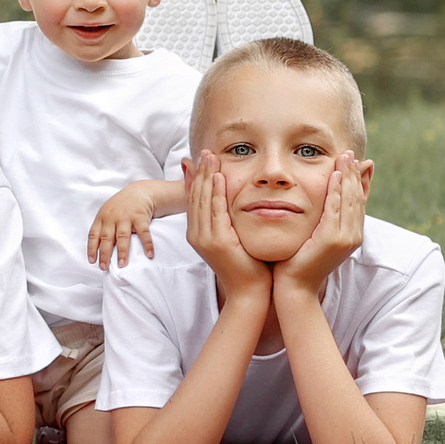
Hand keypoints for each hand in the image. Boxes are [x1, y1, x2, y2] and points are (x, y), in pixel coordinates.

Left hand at [88, 183, 155, 268]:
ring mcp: (126, 217)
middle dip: (105, 254)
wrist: (138, 192)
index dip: (92, 249)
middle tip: (104, 267)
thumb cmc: (120, 207)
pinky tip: (149, 255)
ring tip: (122, 264)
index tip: (92, 261)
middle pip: (106, 238)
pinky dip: (147, 244)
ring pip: (123, 237)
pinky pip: (143, 233)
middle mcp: (112, 218)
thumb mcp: (107, 214)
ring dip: (122, 252)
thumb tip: (97, 250)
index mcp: (102, 218)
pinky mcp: (140, 218)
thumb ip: (102, 228)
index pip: (94, 235)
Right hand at [184, 158, 271, 309]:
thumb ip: (228, 220)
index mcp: (198, 234)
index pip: (195, 199)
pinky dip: (215, 192)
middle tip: (205, 151)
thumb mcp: (233, 239)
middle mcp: (197, 234)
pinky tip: (218, 178)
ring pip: (202, 200)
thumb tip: (231, 204)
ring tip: (210, 157)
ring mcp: (204, 238)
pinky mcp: (216, 241)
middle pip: (195, 196)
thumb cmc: (247, 267)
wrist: (250, 292)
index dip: (197, 178)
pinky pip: (214, 211)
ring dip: (206, 176)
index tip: (203, 160)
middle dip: (200, 172)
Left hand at [276, 154, 369, 297]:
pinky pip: (336, 210)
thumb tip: (324, 200)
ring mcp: (345, 238)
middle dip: (354, 174)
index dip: (357, 180)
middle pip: (356, 198)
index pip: (357, 201)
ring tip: (344, 157)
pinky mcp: (332, 240)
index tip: (354, 160)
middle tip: (349, 153)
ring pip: (349, 200)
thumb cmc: (298, 260)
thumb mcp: (314, 234)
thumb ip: (322, 217)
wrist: (293, 286)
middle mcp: (353, 236)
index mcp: (351, 234)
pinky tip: (335, 176)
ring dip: (348, 177)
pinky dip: (336, 191)